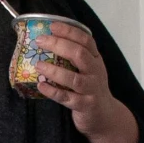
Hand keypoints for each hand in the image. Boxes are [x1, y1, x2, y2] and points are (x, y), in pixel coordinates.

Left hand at [34, 21, 138, 142]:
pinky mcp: (85, 106)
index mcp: (95, 59)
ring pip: (74, 78)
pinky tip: (41, 86)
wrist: (105, 116)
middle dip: (59, 45)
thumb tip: (46, 41)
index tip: (52, 26)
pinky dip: (53, 92)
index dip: (69, 31)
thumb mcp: (88, 69)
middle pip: (79, 54)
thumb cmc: (90, 88)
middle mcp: (95, 72)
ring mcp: (91, 89)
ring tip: (38, 64)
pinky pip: (67, 98)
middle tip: (40, 41)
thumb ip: (74, 57)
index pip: (86, 40)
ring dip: (54, 71)